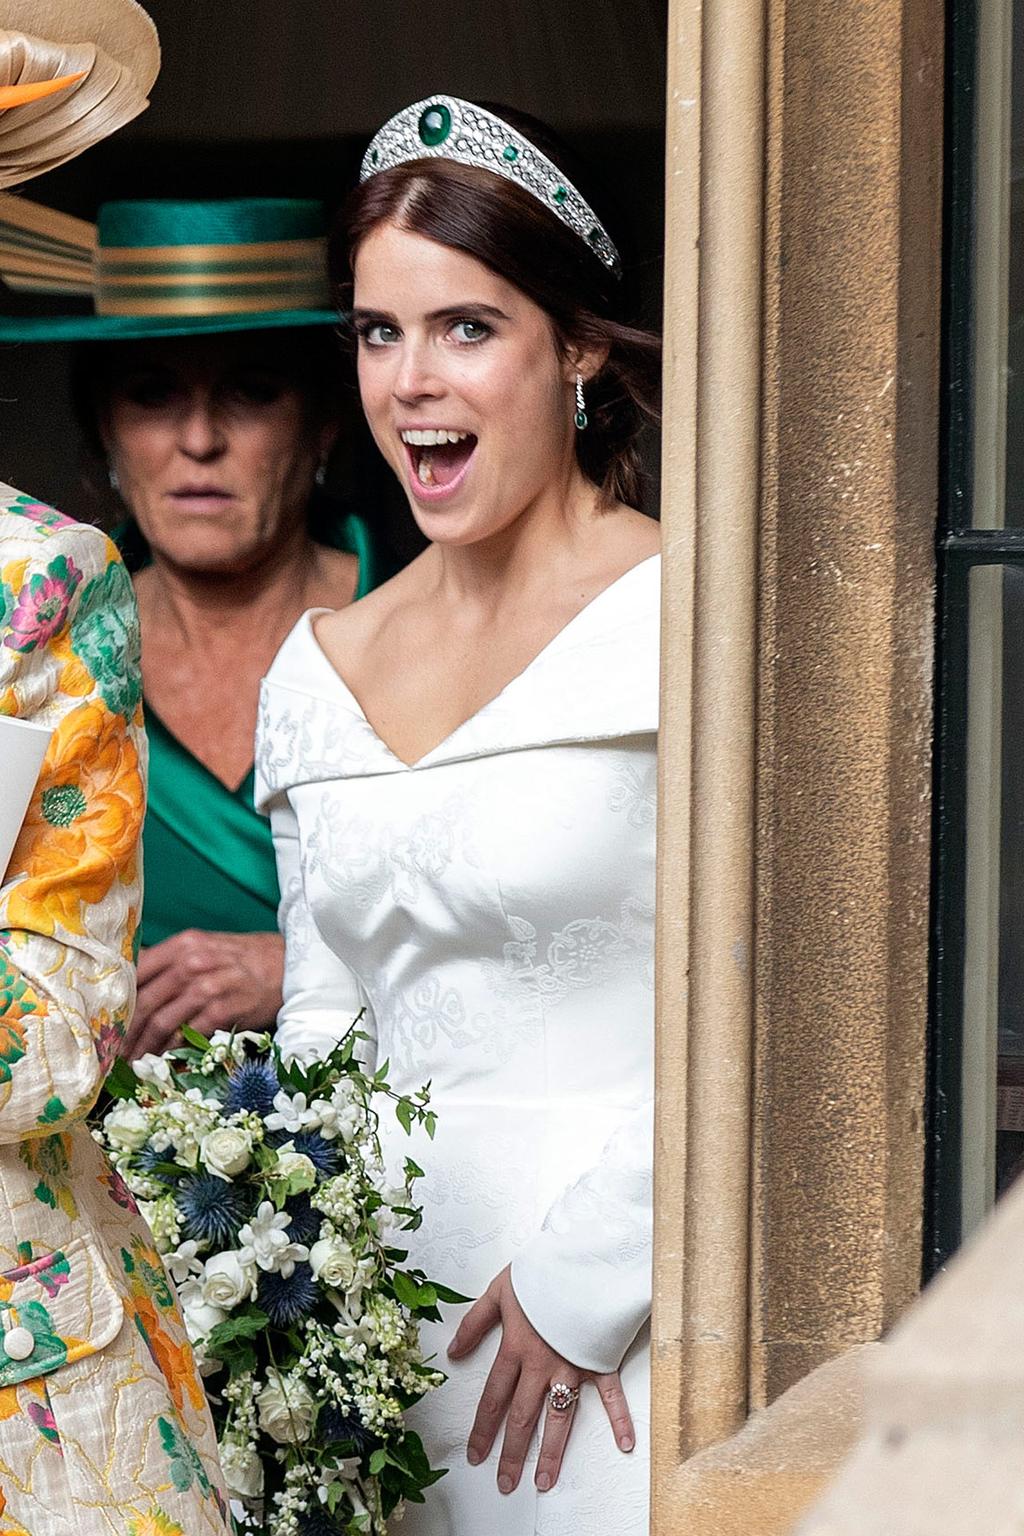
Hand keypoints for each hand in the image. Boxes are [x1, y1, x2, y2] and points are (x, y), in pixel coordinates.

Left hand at [122, 929, 284, 1059]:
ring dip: (144, 1047)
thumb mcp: (205, 949)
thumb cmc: (241, 960)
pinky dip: (173, 1050)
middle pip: (145, 1000)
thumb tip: (132, 983)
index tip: (105, 1024)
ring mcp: (210, 984)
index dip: (118, 1002)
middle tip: (113, 1053)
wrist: (286, 964)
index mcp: (183, 944)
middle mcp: (193, 961)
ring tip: (134, 1063)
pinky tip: (164, 1061)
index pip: (136, 972)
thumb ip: (171, 963)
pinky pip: (189, 1033)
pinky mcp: (226, 1007)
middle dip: (125, 1032)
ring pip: (163, 1020)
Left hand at [447, 1265, 633, 1495]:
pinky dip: (620, 1419)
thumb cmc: (542, 1271)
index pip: (494, 1397)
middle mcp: (542, 1365)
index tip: (475, 1455)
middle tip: (505, 1483)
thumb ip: (475, 1322)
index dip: (482, 1429)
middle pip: (523, 1417)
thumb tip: (453, 1351)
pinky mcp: (599, 1360)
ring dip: (551, 1452)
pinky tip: (624, 1444)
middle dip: (512, 1453)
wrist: (583, 1257)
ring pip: (560, 1418)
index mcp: (516, 1348)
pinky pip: (611, 1395)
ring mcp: (573, 1366)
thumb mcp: (499, 1290)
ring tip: (544, 1481)